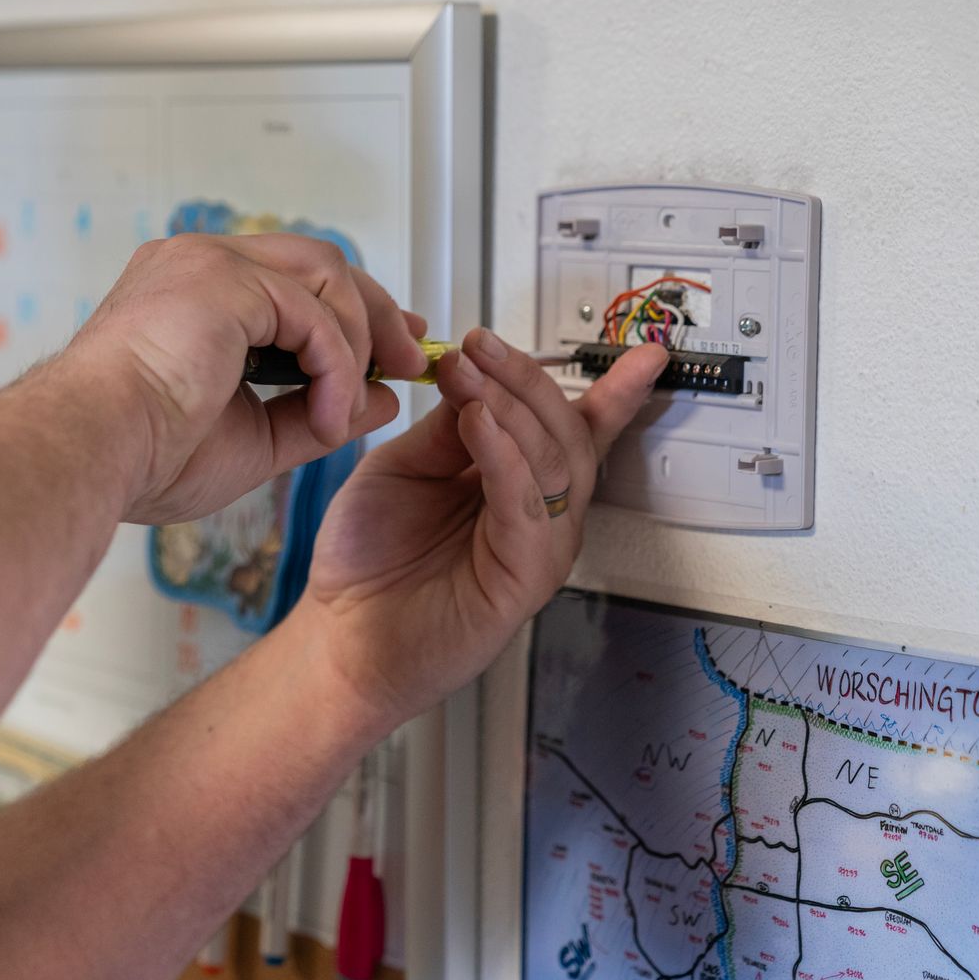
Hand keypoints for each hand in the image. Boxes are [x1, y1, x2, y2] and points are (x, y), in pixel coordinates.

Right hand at [60, 233, 428, 526]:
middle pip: (318, 263)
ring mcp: (208, 262)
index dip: (350, 310)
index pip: (292, 279)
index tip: (391, 351)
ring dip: (356, 342)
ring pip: (324, 275)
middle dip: (374, 310)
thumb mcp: (253, 438)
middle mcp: (197, 263)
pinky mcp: (223, 279)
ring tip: (356, 405)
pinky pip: (312, 311)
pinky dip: (335, 364)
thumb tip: (383, 400)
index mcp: (192, 293)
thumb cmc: (146, 455)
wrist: (95, 452)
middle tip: (411, 359)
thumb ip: (317, 413)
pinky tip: (328, 416)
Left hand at [297, 328, 667, 727]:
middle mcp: (535, 517)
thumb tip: (476, 376)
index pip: (573, 431)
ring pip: (554, 464)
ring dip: (512, 407)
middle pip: (567, 435)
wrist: (339, 636)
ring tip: (471, 373)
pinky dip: (505, 457)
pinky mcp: (521, 580)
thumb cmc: (366, 563)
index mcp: (514, 487)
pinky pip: (526, 506)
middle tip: (480, 344)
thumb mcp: (403, 468)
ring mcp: (535, 549)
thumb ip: (446, 428)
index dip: (613, 394)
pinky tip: (478, 421)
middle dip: (526, 380)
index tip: (639, 355)